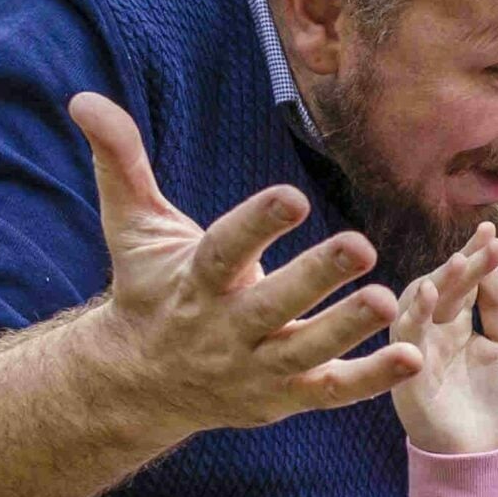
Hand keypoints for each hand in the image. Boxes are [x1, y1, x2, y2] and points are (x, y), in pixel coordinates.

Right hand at [69, 93, 418, 433]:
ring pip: (306, 351)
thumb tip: (84, 99)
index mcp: (195, 283)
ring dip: (348, 328)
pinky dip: (372, 380)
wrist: (141, 383)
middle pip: (272, 304)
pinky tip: (413, 356)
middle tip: (361, 246)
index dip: (256, 225)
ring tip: (391, 300)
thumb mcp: (133, 228)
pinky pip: (331, 391)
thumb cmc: (149, 289)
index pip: (224, 251)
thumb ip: (121, 164)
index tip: (292, 197)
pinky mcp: (285, 397)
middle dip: (314, 278)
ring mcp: (257, 368)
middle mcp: (226, 328)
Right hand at [389, 224, 497, 455]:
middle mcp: (432, 332)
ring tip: (458, 261)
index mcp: (455, 324)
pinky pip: (402, 336)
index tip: (490, 230)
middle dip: (459, 263)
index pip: (462, 282)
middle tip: (481, 243)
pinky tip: (427, 293)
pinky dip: (412, 313)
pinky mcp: (403, 370)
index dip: (474, 256)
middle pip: (439, 287)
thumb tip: (490, 261)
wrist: (487, 452)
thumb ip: (497, 305)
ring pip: (415, 304)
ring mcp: (415, 349)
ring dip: (436, 280)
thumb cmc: (497, 401)